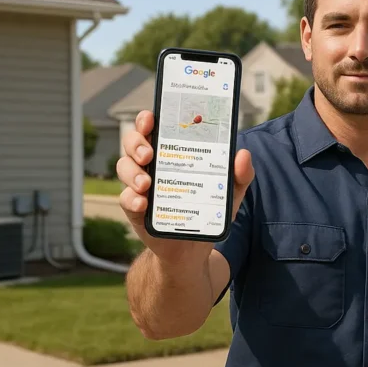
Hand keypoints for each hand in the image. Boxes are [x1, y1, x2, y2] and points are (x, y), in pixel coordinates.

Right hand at [117, 110, 253, 262]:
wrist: (194, 248)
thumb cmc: (209, 210)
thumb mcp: (230, 192)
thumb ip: (240, 174)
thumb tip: (243, 155)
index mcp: (172, 153)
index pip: (153, 128)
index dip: (147, 119)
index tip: (151, 118)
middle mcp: (152, 165)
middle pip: (132, 143)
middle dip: (136, 143)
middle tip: (149, 154)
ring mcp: (141, 187)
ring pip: (124, 167)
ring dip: (132, 173)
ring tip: (146, 184)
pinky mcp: (135, 209)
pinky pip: (125, 199)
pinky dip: (131, 200)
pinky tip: (143, 204)